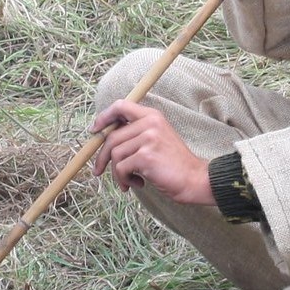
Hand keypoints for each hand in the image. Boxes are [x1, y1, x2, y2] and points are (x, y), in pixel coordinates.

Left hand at [90, 102, 211, 203]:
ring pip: (115, 154)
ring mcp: (148, 139)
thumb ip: (136, 133)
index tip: (94, 129)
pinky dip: (124, 179)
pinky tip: (137, 183)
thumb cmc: (173, 163)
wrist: (194, 179)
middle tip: (98, 170)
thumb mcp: (157, 138)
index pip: (121, 106)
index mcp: (152, 116)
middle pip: (112, 137)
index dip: (104, 117)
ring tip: (128, 181)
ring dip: (117, 173)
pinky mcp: (146, 156)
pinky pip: (121, 168)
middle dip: (102, 156)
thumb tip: (104, 137)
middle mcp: (150, 123)